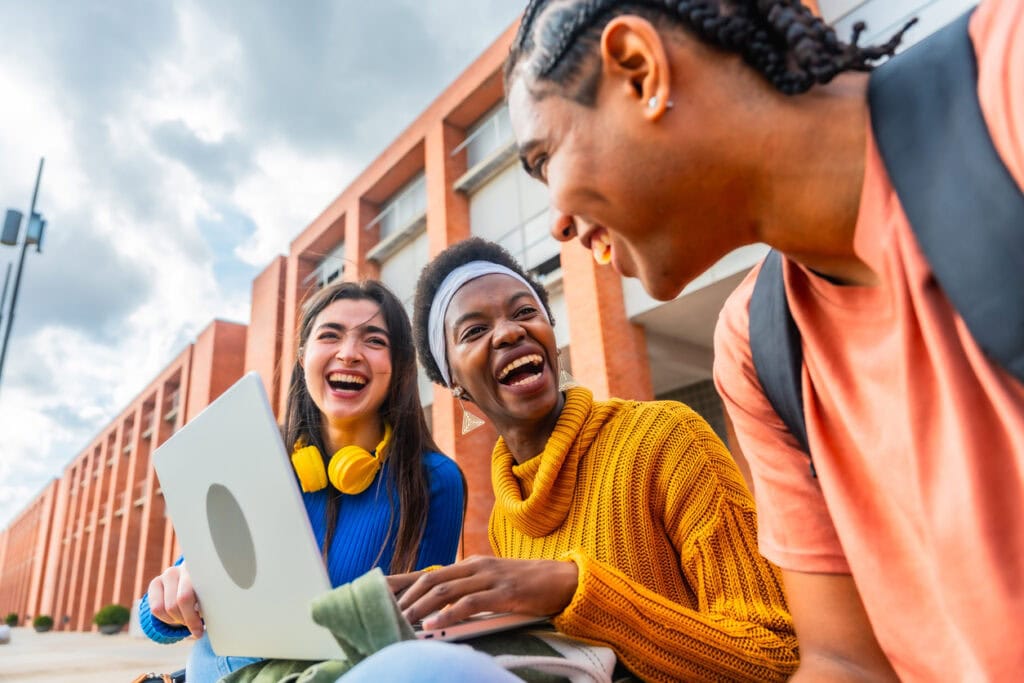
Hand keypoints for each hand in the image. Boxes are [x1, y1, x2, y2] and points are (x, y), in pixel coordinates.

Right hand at [147, 562, 203, 637]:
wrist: (185, 586)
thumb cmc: (203, 596)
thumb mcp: (208, 600)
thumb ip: (209, 606)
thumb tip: (212, 624)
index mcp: (201, 571)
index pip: (200, 592)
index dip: (198, 614)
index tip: (201, 630)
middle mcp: (183, 569)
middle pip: (182, 600)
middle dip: (188, 619)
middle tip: (195, 628)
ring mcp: (167, 574)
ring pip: (168, 607)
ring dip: (176, 620)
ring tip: (185, 620)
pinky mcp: (155, 582)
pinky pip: (156, 609)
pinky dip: (165, 619)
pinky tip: (174, 617)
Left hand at [394, 556, 578, 629]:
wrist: (563, 579)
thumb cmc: (527, 584)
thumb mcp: (493, 583)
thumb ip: (470, 590)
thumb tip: (442, 607)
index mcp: (471, 565)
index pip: (429, 573)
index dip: (403, 584)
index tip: (381, 596)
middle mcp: (476, 567)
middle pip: (431, 580)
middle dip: (406, 598)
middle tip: (387, 614)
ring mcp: (490, 577)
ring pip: (445, 589)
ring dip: (421, 607)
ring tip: (403, 621)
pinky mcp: (504, 592)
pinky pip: (470, 603)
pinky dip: (447, 614)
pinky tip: (434, 625)